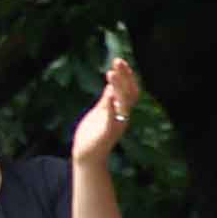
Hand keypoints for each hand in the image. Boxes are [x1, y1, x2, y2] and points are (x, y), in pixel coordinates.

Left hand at [71, 57, 136, 171]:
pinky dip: (112, 107)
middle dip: (125, 77)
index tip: (120, 61)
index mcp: (120, 110)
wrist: (88, 156)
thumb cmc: (93, 134)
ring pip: (123, 103)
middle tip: (119, 61)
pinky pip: (112, 119)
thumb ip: (107, 98)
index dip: (127, 76)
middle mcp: (122, 115)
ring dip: (118, 88)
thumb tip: (112, 83)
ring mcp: (116, 124)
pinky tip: (108, 96)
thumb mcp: (100, 111)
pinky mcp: (108, 132)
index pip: (128, 89)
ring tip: (111, 73)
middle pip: (129, 93)